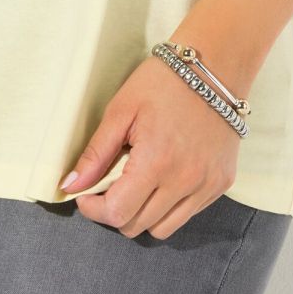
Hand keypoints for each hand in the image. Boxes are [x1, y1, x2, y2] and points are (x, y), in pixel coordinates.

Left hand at [60, 53, 241, 239]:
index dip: (94, 210)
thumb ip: (96, 153)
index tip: (86, 195)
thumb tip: (70, 186)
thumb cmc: (163, 82)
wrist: (214, 65)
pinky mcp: (222, 183)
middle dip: (115, 210)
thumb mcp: (121, 110)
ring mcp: (208, 185)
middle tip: (110, 184)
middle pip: (137, 225)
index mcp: (157, 161)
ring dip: (142, 213)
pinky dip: (169, 206)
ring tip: (137, 182)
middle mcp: (186, 180)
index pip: (118, 213)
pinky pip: (188, 214)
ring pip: (163, 228)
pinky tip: (163, 177)